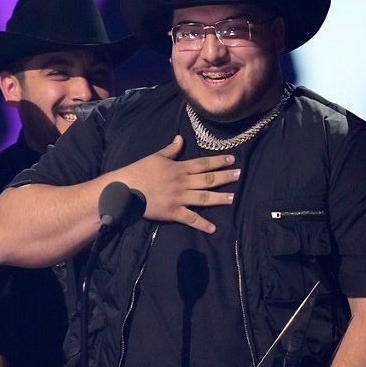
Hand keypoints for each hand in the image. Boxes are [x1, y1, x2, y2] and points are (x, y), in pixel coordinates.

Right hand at [116, 136, 237, 232]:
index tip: (232, 159)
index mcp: (179, 168)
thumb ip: (171, 150)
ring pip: (204, 198)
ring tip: (234, 198)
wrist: (125, 189)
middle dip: (225, 177)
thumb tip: (181, 138)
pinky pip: (190, 219)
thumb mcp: (156, 157)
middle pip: (208, 179)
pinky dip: (202, 224)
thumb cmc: (139, 171)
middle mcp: (183, 182)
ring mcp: (179, 198)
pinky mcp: (173, 213)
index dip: (218, 161)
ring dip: (220, 198)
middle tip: (240, 175)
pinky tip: (213, 228)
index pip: (203, 163)